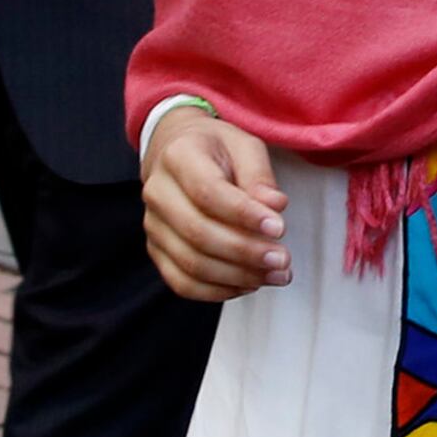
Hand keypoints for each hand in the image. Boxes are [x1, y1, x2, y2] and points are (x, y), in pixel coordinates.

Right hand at [140, 108, 288, 299]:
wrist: (175, 152)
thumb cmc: (216, 150)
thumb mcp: (244, 145)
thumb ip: (260, 175)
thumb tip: (274, 206)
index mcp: (178, 157)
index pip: (208, 192)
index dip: (244, 215)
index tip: (279, 228)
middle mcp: (158, 193)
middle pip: (198, 233)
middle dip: (246, 252)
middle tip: (283, 260)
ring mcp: (154, 225)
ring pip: (191, 263)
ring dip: (237, 276)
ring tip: (276, 275)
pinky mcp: (157, 250)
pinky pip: (182, 282)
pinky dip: (217, 291)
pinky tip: (249, 284)